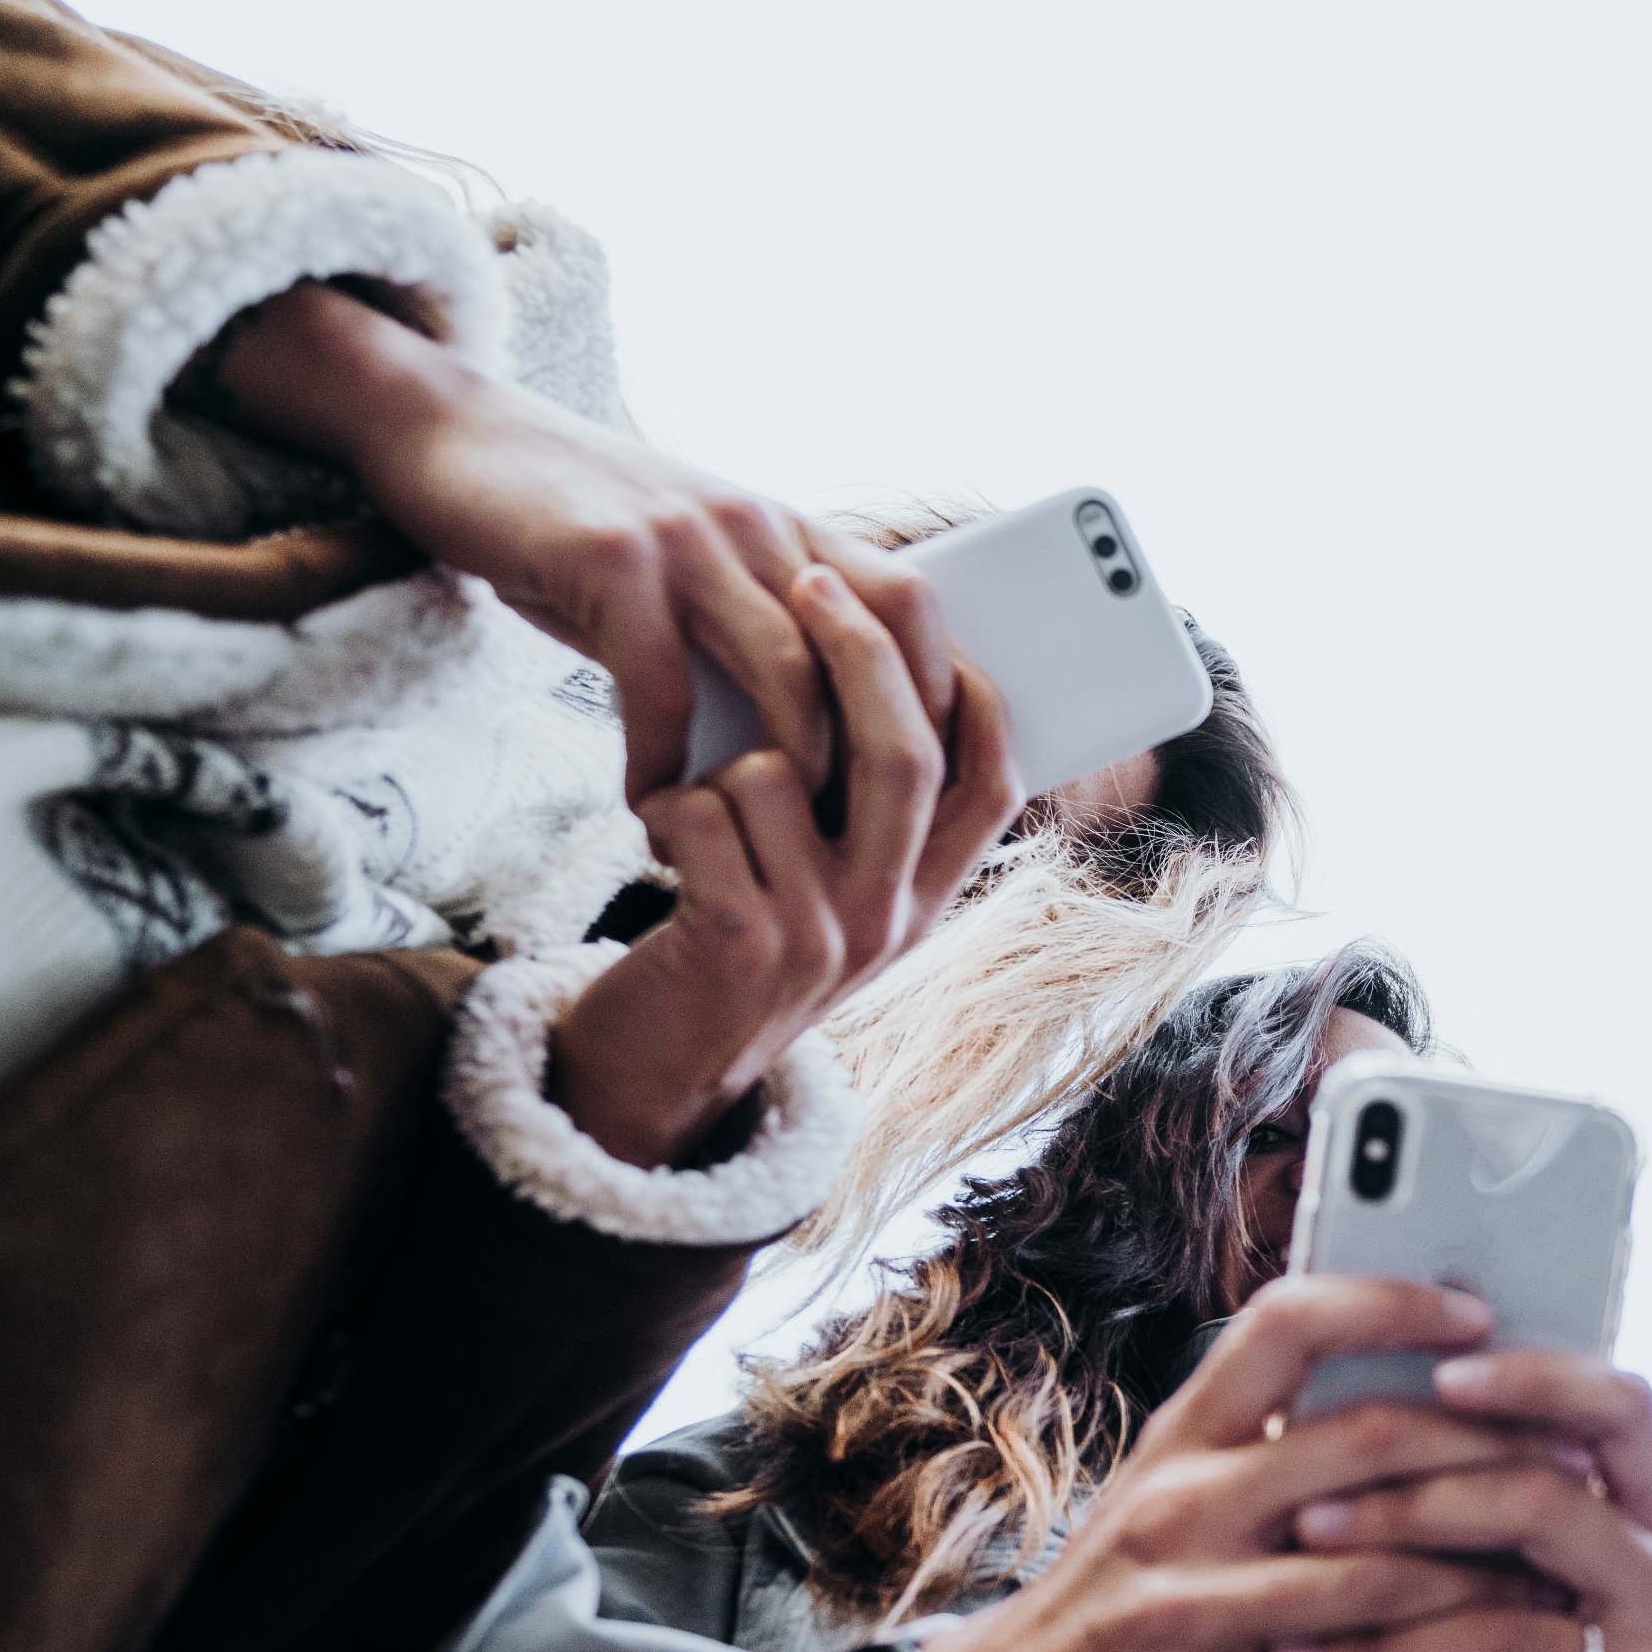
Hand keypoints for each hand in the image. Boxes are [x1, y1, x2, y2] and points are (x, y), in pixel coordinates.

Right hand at [206, 283, 957, 800]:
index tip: (932, 789)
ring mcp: (691, 538)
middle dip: (879, 757)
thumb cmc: (577, 526)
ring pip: (786, 671)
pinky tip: (649, 805)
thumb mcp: (690, 565)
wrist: (455, 436)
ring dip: (781, 773)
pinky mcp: (612, 559)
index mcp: (791, 529)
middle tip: (859, 847)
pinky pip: (662, 682)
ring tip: (762, 843)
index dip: (940, 698)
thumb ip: (754, 631)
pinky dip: (664, 759)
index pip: (911, 608)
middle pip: (871, 648)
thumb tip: (815, 746)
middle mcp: (760, 524)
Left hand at [545, 565, 1018, 1165]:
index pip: (995, 780)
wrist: (656, 1071)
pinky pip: (705, 812)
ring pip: (781, 772)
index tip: (930, 610)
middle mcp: (890, 921)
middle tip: (807, 580)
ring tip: (699, 806)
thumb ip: (867, 814)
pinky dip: (667, 806)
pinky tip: (658, 840)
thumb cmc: (736, 947)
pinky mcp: (741, 946)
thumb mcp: (831, 893)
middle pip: (904, 753)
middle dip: (856, 651)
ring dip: (722, 764)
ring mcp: (822, 938)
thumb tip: (887, 672)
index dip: (974, 690)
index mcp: (926, 901)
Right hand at [890, 1279, 1538, 1651]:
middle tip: (1573, 1461)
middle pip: (1362, 1443)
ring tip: (1558, 1582)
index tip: (1478, 1306)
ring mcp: (1187, 1611)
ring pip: (1374, 1578)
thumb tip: (1408, 1382)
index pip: (1286, 1322)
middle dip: (1487, 1451)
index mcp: (1180, 1438)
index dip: (1390, 1301)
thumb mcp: (1167, 1491)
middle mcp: (1180, 1507)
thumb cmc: (1109, 1598)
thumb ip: (1265, 1440)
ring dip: (1483, 1582)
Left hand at [1274, 1354, 1651, 1651]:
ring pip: (1514, 1633)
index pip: (1620, 1407)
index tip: (1438, 1373)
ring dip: (1384, 1640)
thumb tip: (1355, 1405)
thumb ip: (1492, 1505)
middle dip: (1417, 1506)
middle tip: (1306, 1520)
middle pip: (1554, 1504)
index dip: (1537, 1379)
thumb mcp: (1545, 1580)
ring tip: (1285, 1648)